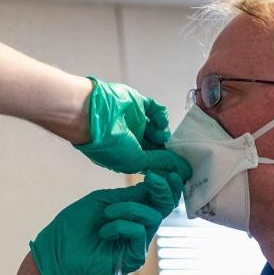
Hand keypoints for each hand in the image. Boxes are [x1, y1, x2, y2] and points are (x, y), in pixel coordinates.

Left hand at [29, 172, 183, 274]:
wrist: (56, 252)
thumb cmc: (73, 226)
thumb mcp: (102, 202)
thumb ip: (128, 195)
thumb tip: (154, 184)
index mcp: (131, 213)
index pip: (157, 198)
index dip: (165, 185)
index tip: (162, 171)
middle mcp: (139, 228)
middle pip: (164, 208)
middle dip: (162, 191)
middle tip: (153, 178)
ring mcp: (137, 244)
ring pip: (152, 218)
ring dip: (129, 209)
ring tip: (107, 214)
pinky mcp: (133, 259)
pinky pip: (139, 234)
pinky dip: (121, 226)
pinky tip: (104, 232)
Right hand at [75, 78, 191, 178]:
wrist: (92, 117)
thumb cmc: (107, 144)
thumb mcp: (136, 160)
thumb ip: (160, 162)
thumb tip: (181, 169)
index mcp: (129, 155)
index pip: (153, 159)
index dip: (166, 161)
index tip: (179, 165)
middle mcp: (132, 139)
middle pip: (158, 144)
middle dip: (168, 147)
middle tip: (178, 150)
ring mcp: (135, 121)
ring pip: (158, 127)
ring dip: (163, 132)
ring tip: (161, 135)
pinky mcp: (139, 104)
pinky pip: (156, 110)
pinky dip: (161, 117)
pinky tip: (159, 123)